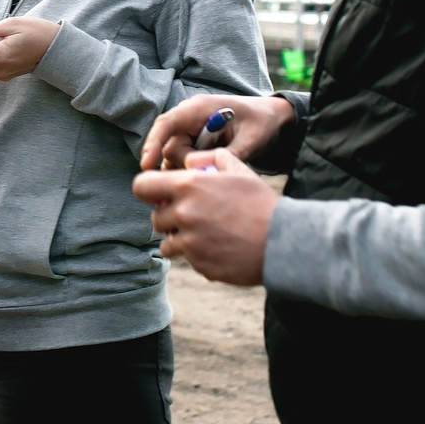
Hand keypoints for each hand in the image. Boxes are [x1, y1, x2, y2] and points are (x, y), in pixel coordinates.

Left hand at [131, 148, 276, 285]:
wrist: (283, 241)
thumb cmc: (261, 202)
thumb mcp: (238, 169)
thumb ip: (210, 158)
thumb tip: (188, 162)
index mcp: (188, 186)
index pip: (141, 186)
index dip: (149, 190)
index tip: (161, 195)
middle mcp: (183, 214)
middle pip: (155, 218)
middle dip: (170, 218)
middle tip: (193, 217)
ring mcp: (190, 243)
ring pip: (167, 244)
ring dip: (181, 240)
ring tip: (207, 235)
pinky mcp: (200, 265)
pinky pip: (189, 261)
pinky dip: (199, 256)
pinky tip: (221, 248)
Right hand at [139, 92, 293, 170]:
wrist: (272, 118)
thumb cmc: (262, 123)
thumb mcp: (250, 140)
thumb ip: (227, 156)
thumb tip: (205, 175)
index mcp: (200, 108)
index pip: (167, 124)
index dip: (152, 144)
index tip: (146, 166)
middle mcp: (190, 117)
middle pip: (169, 146)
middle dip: (184, 164)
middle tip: (211, 172)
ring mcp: (190, 129)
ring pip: (174, 156)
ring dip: (189, 168)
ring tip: (215, 172)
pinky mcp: (194, 140)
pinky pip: (183, 158)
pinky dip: (192, 169)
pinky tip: (210, 173)